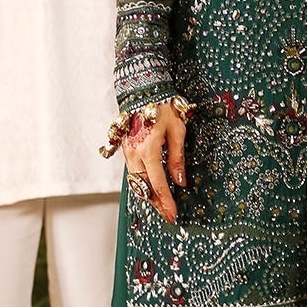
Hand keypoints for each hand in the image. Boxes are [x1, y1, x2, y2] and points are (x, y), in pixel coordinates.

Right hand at [122, 105, 187, 222]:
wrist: (143, 90)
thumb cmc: (162, 107)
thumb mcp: (177, 131)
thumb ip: (177, 157)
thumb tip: (180, 180)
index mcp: (148, 150)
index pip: (159, 183)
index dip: (167, 201)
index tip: (174, 214)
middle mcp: (134, 154)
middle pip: (144, 187)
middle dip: (157, 203)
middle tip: (169, 216)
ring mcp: (127, 151)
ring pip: (136, 182)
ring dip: (149, 195)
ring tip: (161, 206)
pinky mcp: (126, 149)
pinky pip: (133, 172)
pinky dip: (142, 183)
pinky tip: (151, 188)